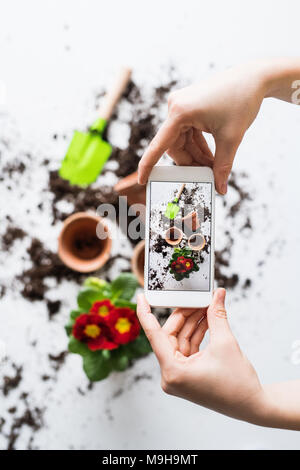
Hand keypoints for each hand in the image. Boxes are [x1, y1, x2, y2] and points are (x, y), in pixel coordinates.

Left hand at [137, 288, 266, 424]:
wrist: (252, 406)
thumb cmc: (238, 384)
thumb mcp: (225, 343)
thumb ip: (217, 316)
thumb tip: (216, 295)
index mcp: (173, 370)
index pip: (153, 335)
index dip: (145, 313)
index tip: (141, 297)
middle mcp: (171, 375)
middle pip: (169, 336)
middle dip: (184, 315)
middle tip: (195, 298)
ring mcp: (178, 376)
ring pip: (179, 340)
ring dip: (192, 323)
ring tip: (206, 306)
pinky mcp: (187, 375)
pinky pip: (186, 348)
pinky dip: (196, 334)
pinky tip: (206, 320)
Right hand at [138, 62, 267, 193]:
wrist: (253, 77)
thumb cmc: (241, 100)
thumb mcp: (232, 138)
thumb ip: (223, 166)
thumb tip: (220, 189)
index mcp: (180, 112)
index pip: (159, 145)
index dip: (149, 165)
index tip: (142, 180)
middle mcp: (175, 106)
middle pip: (174, 146)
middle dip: (190, 162)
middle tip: (207, 176)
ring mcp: (180, 105)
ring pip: (182, 141)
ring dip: (196, 155)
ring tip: (214, 165)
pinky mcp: (187, 105)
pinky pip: (187, 132)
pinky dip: (198, 145)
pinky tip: (211, 154)